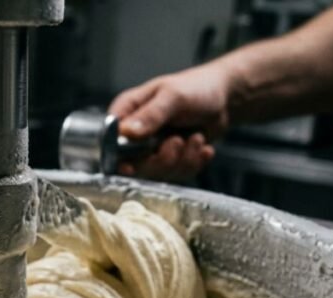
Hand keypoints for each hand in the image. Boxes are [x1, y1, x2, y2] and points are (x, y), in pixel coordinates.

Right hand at [108, 64, 231, 180]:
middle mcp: (135, 134)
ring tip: (197, 138)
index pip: (109, 141)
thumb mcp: (173, 97)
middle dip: (162, 159)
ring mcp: (153, 149)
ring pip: (159, 172)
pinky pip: (177, 174)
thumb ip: (151, 115)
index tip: (129, 167)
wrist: (224, 98)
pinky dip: (194, 162)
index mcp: (127, 113)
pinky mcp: (171, 159)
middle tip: (178, 141)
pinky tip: (203, 146)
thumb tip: (126, 132)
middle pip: (134, 165)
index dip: (116, 158)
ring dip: (184, 158)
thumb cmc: (196, 88)